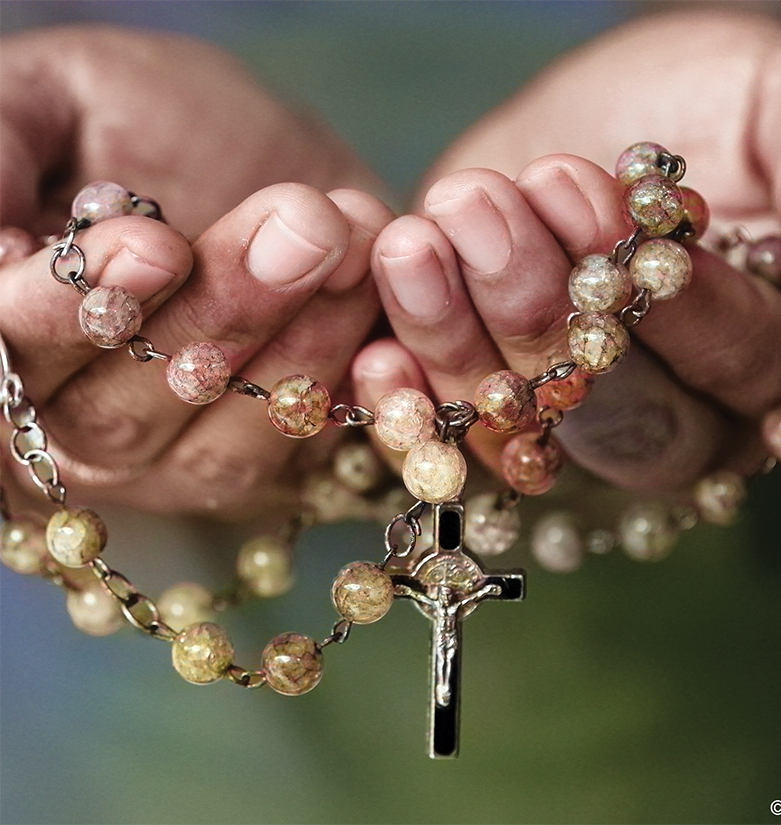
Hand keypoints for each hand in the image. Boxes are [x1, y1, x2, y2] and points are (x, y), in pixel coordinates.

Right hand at [0, 25, 392, 518]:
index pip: (16, 355)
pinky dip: (349, 373)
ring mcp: (179, 462)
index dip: (74, 313)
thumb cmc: (149, 124)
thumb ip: (5, 144)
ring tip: (348, 237)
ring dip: (299, 342)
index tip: (155, 245)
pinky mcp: (270, 468)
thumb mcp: (66, 97)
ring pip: (226, 445)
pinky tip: (376, 291)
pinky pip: (305, 447)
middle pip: (125, 414)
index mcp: (15, 343)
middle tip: (301, 225)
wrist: (263, 162)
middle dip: (222, 314)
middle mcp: (84, 427)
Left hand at [353, 9, 780, 493]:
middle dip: (548, 317)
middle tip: (494, 210)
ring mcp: (562, 414)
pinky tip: (373, 357)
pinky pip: (441, 433)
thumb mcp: (774, 107)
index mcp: (752, 356)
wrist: (575, 120)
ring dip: (459, 336)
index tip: (652, 240)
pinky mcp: (479, 400)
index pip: (735, 368)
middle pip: (620, 418)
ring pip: (521, 423)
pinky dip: (405, 399)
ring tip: (420, 238)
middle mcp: (662, 407)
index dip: (696, 316)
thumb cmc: (691, 104)